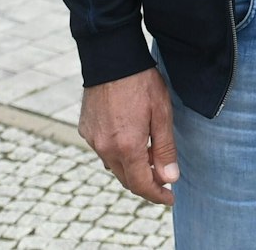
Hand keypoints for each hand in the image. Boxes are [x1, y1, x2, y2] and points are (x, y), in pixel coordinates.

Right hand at [78, 69, 177, 204]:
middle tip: (164, 179)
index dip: (157, 194)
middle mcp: (105, 148)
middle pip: (126, 179)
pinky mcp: (85, 129)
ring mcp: (92, 139)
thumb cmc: (141, 83)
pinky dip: (118, 152)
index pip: (141, 184)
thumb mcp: (162, 113)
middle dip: (146, 183)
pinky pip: (102, 150)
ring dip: (132, 167)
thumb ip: (165, 148)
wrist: (111, 58)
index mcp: (126, 147)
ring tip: (150, 156)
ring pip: (114, 165)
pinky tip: (129, 140)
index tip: (170, 197)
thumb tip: (170, 178)